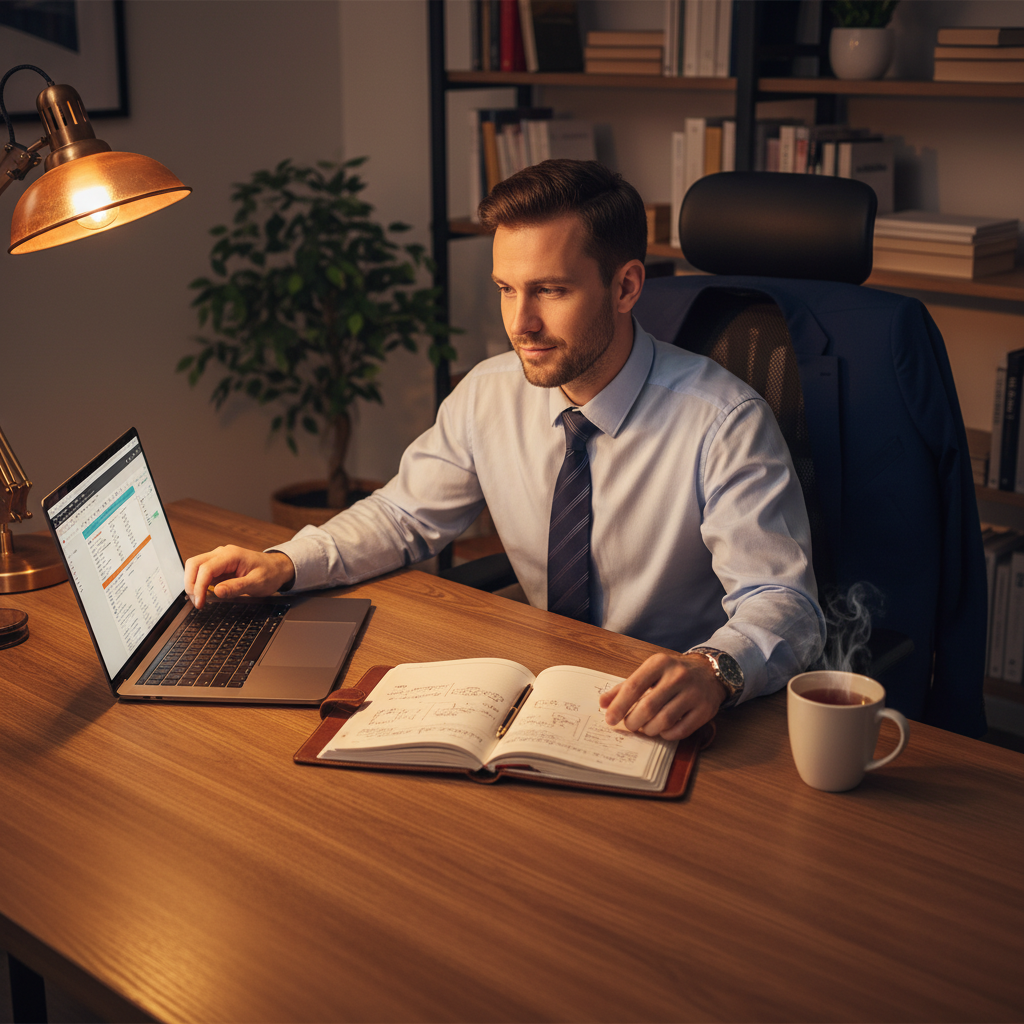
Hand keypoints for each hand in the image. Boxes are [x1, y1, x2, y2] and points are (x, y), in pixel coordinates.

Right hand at [183, 545, 294, 609]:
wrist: (277, 568)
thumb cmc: (270, 573)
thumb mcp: (257, 583)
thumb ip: (237, 587)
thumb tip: (217, 592)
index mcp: (231, 555)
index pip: (206, 568)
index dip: (199, 587)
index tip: (200, 603)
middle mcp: (222, 553)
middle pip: (194, 564)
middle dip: (191, 584)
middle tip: (197, 602)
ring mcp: (219, 558)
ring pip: (195, 567)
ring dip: (193, 584)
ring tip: (200, 600)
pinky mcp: (218, 565)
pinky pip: (202, 572)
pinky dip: (199, 584)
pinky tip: (205, 595)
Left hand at [598, 653, 727, 739]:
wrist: (710, 673)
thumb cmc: (672, 674)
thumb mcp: (649, 673)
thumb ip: (625, 687)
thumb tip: (603, 704)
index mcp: (660, 663)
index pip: (634, 686)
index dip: (619, 705)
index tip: (609, 719)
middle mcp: (678, 676)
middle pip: (648, 707)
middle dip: (633, 721)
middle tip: (629, 725)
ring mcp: (693, 693)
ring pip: (664, 720)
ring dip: (649, 729)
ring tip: (645, 728)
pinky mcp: (705, 710)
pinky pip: (680, 730)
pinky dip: (666, 735)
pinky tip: (662, 730)